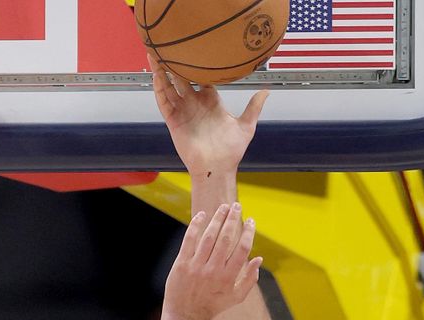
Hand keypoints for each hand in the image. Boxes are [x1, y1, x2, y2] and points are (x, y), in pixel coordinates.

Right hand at [148, 54, 268, 177]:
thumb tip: (266, 91)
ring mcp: (183, 112)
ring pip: (169, 88)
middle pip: (182, 79)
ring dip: (162, 73)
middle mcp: (195, 105)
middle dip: (176, 65)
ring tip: (156, 55)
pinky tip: (157, 77)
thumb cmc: (231, 151)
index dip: (198, 65)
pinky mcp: (174, 122)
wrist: (218, 168)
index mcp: (211, 102)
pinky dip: (160, 90)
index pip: (202, 78)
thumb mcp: (246, 126)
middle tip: (171, 47)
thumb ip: (253, 107)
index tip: (197, 49)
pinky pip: (164, 103)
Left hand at [164, 203, 261, 319]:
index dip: (248, 232)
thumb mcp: (235, 297)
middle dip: (233, 219)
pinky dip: (195, 225)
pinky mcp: (181, 264)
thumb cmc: (213, 306)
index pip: (242, 249)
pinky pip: (189, 240)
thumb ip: (250, 279)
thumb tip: (259, 259)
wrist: (185, 316)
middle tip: (237, 206)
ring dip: (217, 219)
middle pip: (227, 238)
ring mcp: (197, 266)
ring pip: (209, 236)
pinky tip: (202, 215)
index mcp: (229, 277)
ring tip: (223, 207)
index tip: (251, 221)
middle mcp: (214, 270)